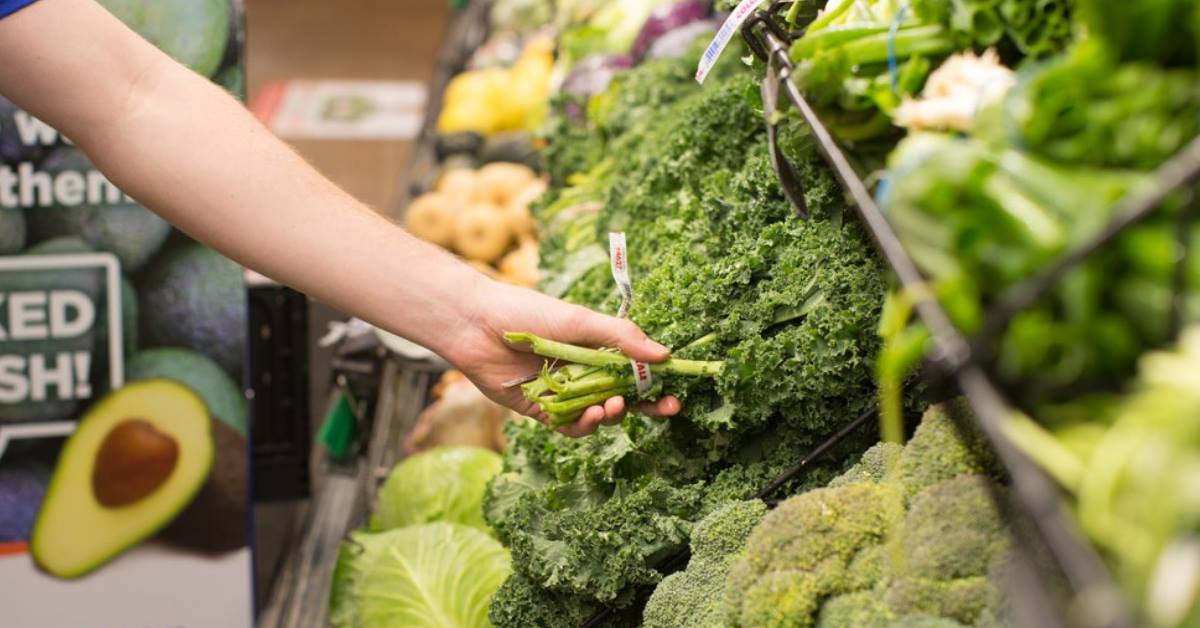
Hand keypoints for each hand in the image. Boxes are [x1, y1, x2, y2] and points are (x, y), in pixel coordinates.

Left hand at [443, 281, 680, 436]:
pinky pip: (569, 427)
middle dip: (646, 405)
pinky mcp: (541, 410)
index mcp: (596, 348)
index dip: (657, 382)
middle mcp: (583, 372)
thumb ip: (621, 338)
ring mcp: (563, 393)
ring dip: (613, 413)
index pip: (635, 369)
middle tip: (666, 409)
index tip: (678, 391)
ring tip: (614, 405)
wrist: (476, 325)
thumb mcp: (580, 321)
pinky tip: (591, 416)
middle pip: (624, 395)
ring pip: (599, 414)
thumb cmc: (528, 312)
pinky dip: (583, 426)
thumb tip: (664, 355)